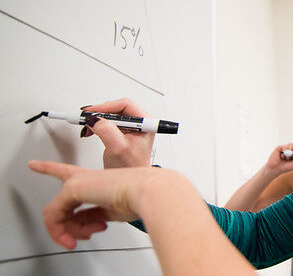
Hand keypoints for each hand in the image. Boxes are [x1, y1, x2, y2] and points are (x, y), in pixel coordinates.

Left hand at [28, 160, 160, 248]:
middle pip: (63, 205)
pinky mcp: (73, 188)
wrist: (148, 192)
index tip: (34, 163)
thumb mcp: (112, 212)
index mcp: (98, 180)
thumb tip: (80, 226)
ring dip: (70, 231)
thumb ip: (92, 217)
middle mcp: (86, 178)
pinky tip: (73, 237)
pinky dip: (61, 231)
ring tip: (86, 236)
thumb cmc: (141, 197)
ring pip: (58, 213)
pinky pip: (55, 215)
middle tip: (81, 238)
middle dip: (70, 227)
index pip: (68, 173)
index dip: (48, 168)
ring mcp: (78, 182)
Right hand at [80, 98, 153, 167]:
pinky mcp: (122, 132)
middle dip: (99, 113)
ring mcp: (131, 127)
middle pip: (117, 108)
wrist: (130, 179)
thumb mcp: (117, 148)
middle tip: (85, 118)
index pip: (125, 105)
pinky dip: (97, 125)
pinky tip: (90, 130)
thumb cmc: (131, 166)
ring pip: (111, 115)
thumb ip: (106, 131)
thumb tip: (94, 119)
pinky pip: (108, 122)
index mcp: (145, 123)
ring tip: (86, 126)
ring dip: (97, 119)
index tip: (91, 112)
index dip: (106, 107)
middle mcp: (140, 123)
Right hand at [264, 141, 292, 174]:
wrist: (276, 169)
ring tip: (287, 158)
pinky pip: (284, 146)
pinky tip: (282, 156)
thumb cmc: (286, 167)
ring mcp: (286, 148)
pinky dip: (285, 151)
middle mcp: (291, 149)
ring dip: (290, 152)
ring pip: (291, 144)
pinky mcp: (280, 147)